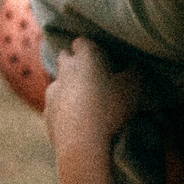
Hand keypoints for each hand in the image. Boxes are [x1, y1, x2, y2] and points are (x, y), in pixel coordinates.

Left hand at [44, 37, 139, 183]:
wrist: (82, 142)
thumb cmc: (111, 107)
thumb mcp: (134, 87)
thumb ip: (135, 72)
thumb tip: (135, 66)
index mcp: (86, 57)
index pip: (83, 41)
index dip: (92, 48)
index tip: (102, 58)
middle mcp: (65, 70)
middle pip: (65, 57)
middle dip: (75, 63)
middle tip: (92, 76)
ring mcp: (53, 92)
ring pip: (58, 82)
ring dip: (68, 87)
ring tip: (83, 102)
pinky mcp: (48, 114)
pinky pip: (55, 107)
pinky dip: (63, 110)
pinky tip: (75, 122)